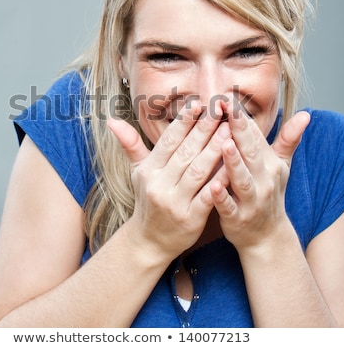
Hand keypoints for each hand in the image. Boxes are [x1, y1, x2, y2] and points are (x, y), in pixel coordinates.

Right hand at [108, 101, 229, 260]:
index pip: (168, 141)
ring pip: (198, 170)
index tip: (198, 103)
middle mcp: (159, 185)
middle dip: (204, 129)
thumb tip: (112, 120)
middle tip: (220, 110)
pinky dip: (220, 180)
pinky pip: (208, 196)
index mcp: (148, 170)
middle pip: (185, 152)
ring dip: (215, 149)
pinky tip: (232, 165)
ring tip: (229, 130)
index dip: (183, 122)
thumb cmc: (147, 199)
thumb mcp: (136, 172)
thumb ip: (130, 144)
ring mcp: (175, 202)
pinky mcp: (191, 218)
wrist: (150, 240)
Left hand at [209, 104, 310, 251]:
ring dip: (233, 162)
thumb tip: (305, 114)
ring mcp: (252, 200)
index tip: (227, 98)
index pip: (255, 136)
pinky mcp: (238, 218)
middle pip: (250, 152)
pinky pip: (229, 207)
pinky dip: (221, 197)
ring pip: (241, 179)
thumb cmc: (269, 193)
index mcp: (269, 163)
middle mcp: (263, 180)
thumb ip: (288, 140)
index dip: (241, 117)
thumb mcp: (281, 166)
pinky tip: (212, 186)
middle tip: (225, 110)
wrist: (267, 236)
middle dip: (238, 130)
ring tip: (224, 144)